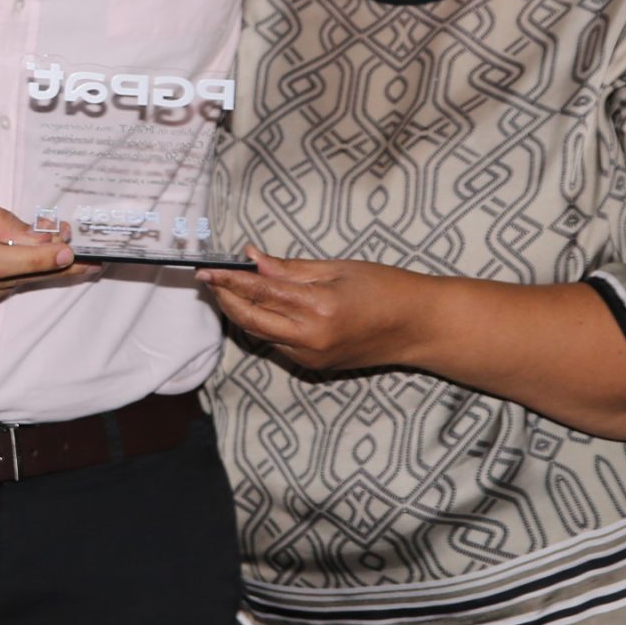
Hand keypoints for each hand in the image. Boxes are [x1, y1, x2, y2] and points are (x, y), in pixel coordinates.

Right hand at [0, 184, 88, 326]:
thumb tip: (33, 235)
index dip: (33, 258)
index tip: (66, 250)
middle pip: (7, 280)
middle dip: (49, 266)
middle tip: (88, 256)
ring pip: (2, 291)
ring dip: (30, 274)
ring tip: (59, 254)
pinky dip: (4, 282)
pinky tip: (15, 266)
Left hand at [196, 247, 432, 371]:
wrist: (418, 327)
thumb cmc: (386, 287)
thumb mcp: (338, 268)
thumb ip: (290, 269)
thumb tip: (252, 258)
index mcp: (318, 307)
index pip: (260, 292)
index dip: (229, 279)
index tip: (206, 269)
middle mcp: (310, 339)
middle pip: (250, 320)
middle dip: (226, 298)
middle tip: (211, 279)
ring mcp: (311, 357)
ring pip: (261, 333)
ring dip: (243, 311)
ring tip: (231, 287)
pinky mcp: (314, 366)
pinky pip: (278, 343)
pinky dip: (264, 323)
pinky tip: (262, 306)